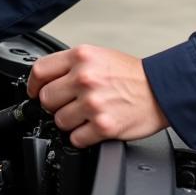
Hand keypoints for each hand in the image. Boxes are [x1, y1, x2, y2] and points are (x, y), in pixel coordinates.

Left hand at [27, 44, 168, 147]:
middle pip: (46, 98)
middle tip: (69, 104)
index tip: (34, 92)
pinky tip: (93, 127)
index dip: (33, 85)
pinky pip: (76, 138)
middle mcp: (85, 78)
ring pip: (59, 120)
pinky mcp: (103, 126)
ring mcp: (93, 103)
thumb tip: (45, 80)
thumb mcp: (99, 56)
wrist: (162, 90)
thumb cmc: (132, 75)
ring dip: (70, 122)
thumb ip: (71, 65)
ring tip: (86, 115)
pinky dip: (82, 137)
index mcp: (81, 57)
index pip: (39, 71)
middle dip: (54, 104)